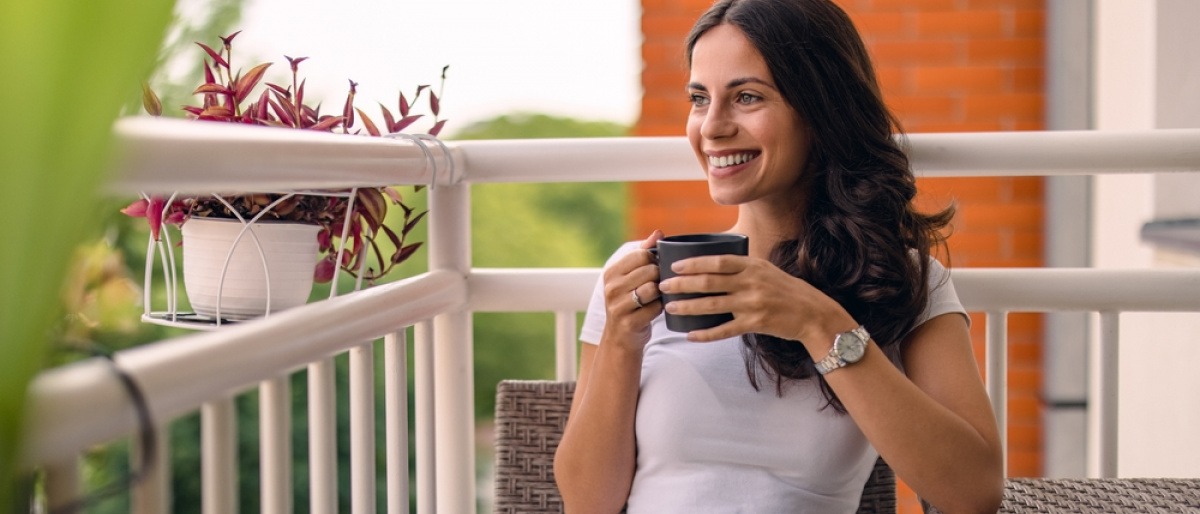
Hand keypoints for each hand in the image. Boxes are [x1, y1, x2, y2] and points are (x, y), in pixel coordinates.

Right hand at [599, 230, 663, 351]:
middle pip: (650, 270)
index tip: (656, 268)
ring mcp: (618, 306)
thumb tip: (658, 232)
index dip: (655, 260)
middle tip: (658, 285)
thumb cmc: (630, 302)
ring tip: (657, 297)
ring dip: (660, 294)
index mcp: (611, 272)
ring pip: (653, 289)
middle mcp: (611, 287)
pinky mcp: (629, 322)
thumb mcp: (631, 276)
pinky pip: (656, 308)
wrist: (620, 338)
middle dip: (659, 277)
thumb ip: (644, 252)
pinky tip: (655, 311)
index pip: (642, 254)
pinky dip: (660, 309)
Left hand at [657, 253, 856, 347]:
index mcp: (753, 266)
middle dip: (682, 284)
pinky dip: (705, 333)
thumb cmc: (786, 290)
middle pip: (709, 282)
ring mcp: (753, 304)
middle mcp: (751, 283)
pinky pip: (724, 330)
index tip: (674, 266)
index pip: (717, 261)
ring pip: (712, 305)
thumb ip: (742, 267)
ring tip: (670, 307)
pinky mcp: (755, 324)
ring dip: (688, 306)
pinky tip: (691, 335)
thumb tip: (712, 263)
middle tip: (662, 286)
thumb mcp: (766, 270)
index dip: (693, 263)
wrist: (813, 314)